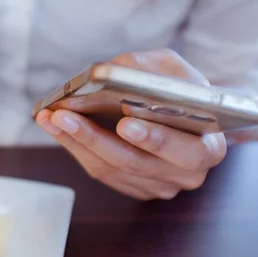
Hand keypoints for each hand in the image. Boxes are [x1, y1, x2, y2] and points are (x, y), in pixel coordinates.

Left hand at [36, 49, 226, 199]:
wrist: (180, 110)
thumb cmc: (180, 89)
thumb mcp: (173, 69)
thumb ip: (150, 71)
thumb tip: (112, 72)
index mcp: (208, 148)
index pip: (186, 152)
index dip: (156, 139)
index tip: (125, 122)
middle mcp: (185, 175)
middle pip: (134, 163)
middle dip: (95, 138)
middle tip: (65, 116)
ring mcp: (157, 185)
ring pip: (109, 169)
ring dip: (74, 141)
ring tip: (49, 117)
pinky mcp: (133, 187)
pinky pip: (99, 171)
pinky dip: (75, 147)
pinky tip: (57, 128)